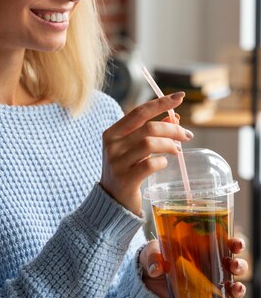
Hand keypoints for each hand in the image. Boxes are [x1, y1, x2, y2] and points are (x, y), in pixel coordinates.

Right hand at [100, 92, 192, 214]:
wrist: (111, 200)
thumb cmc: (126, 170)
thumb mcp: (135, 149)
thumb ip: (151, 132)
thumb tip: (174, 117)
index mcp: (112, 133)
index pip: (139, 112)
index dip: (160, 103)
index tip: (179, 97)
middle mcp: (112, 145)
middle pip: (148, 128)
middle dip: (172, 129)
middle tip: (187, 135)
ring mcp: (116, 162)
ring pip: (150, 144)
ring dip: (169, 145)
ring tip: (177, 150)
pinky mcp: (125, 179)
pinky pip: (150, 165)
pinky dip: (162, 162)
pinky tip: (164, 164)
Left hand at [139, 237, 247, 297]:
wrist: (145, 280)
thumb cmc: (154, 258)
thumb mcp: (150, 252)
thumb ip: (152, 256)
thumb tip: (156, 268)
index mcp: (202, 248)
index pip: (225, 244)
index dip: (235, 244)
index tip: (237, 244)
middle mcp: (209, 265)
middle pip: (233, 266)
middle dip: (240, 265)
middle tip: (234, 265)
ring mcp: (207, 283)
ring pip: (230, 286)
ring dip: (238, 288)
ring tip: (235, 288)